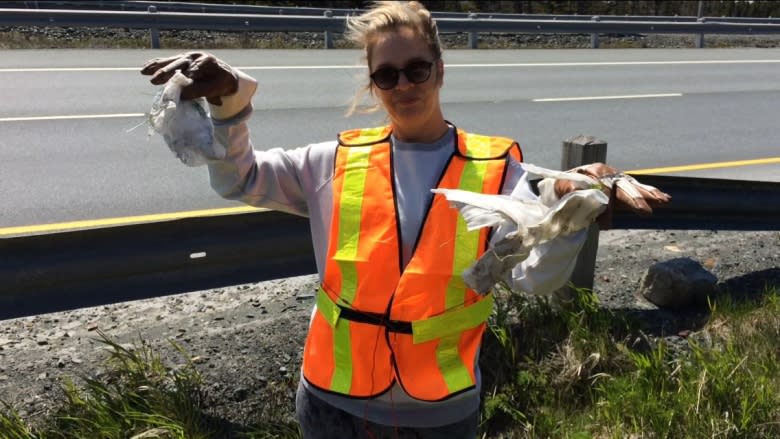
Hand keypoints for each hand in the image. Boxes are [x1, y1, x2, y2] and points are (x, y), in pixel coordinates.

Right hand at [140, 52, 238, 105]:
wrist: (225, 76)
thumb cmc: (221, 84)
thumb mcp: (215, 89)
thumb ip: (200, 91)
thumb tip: (181, 94)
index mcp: (207, 61)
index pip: (193, 70)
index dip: (183, 79)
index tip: (175, 89)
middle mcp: (196, 56)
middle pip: (179, 63)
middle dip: (166, 72)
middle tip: (154, 80)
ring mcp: (188, 56)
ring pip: (171, 61)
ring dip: (157, 67)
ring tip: (144, 72)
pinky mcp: (181, 59)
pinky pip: (167, 60)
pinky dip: (156, 64)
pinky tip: (146, 67)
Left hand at [553, 162, 671, 228]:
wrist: (564, 185)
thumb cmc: (563, 187)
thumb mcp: (561, 187)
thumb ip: (569, 189)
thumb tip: (577, 192)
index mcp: (594, 171)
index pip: (605, 188)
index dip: (606, 207)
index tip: (604, 224)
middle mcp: (609, 173)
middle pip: (624, 186)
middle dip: (635, 199)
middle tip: (645, 211)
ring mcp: (616, 179)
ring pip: (634, 187)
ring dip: (649, 195)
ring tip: (664, 201)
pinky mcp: (621, 186)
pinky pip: (637, 189)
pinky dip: (650, 193)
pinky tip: (664, 199)